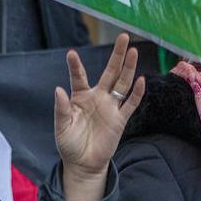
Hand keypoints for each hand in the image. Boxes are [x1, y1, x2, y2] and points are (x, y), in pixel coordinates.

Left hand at [54, 34, 144, 200]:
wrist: (84, 163)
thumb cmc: (70, 143)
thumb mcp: (61, 127)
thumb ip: (61, 109)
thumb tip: (58, 90)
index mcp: (80, 97)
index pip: (79, 77)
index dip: (76, 66)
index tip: (71, 53)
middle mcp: (98, 97)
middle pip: (110, 72)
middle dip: (117, 55)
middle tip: (124, 36)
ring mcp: (111, 107)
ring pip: (123, 83)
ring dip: (129, 68)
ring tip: (134, 51)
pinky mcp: (120, 119)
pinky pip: (131, 104)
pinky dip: (137, 93)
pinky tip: (141, 80)